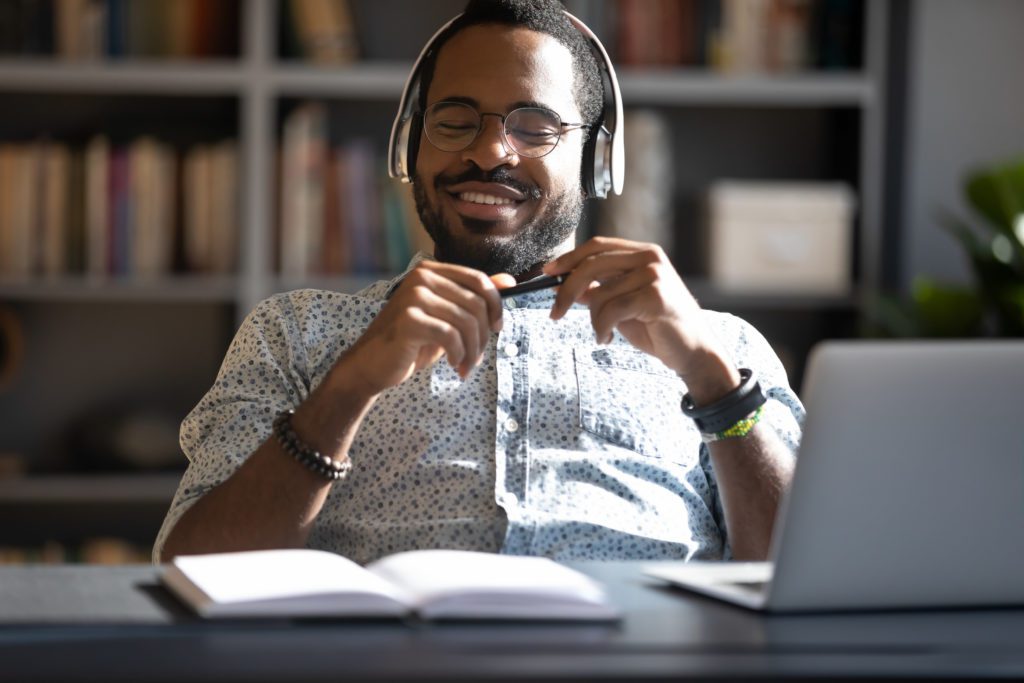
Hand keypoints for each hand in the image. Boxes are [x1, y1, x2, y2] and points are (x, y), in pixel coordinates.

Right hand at [342, 261, 515, 394]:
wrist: (372, 364)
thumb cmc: (411, 342)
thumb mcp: (447, 318)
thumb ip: (474, 298)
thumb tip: (510, 280)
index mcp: (432, 271)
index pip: (479, 280)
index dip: (496, 305)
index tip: (497, 328)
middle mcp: (422, 277)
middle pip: (476, 303)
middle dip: (483, 336)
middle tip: (477, 358)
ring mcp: (413, 297)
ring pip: (466, 322)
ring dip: (472, 350)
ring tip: (465, 366)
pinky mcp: (408, 320)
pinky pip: (450, 336)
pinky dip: (458, 354)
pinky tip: (452, 365)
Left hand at [545, 237, 739, 401]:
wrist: (692, 351)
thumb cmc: (657, 327)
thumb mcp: (622, 304)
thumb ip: (598, 290)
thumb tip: (563, 286)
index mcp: (642, 253)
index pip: (597, 246)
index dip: (569, 258)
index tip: (547, 273)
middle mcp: (650, 258)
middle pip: (592, 264)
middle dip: (567, 290)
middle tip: (554, 314)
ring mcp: (655, 275)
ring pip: (600, 294)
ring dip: (592, 321)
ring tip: (602, 334)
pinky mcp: (656, 297)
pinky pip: (610, 310)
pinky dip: (601, 328)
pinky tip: (607, 339)